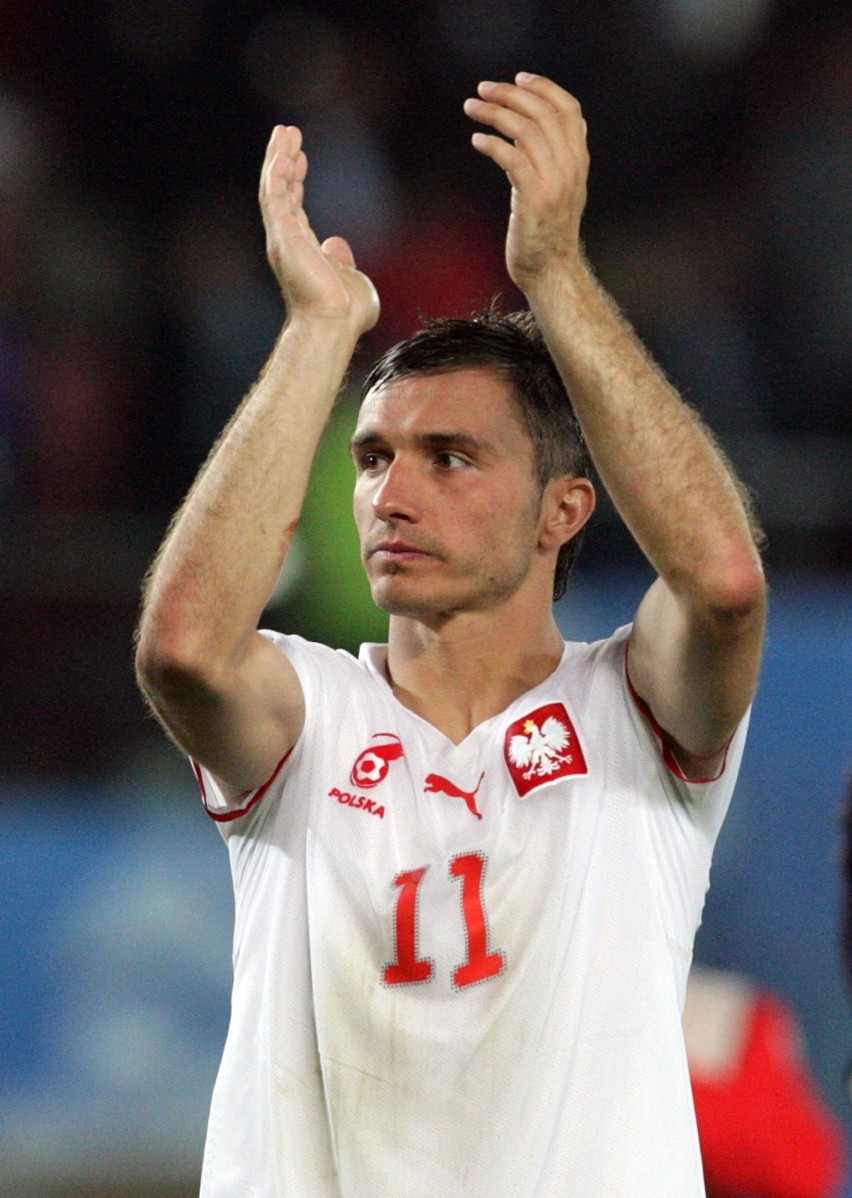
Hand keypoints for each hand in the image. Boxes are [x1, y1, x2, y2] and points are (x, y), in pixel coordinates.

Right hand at [259, 125, 379, 334]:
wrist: (335, 324)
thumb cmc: (346, 313)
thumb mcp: (352, 278)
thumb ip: (344, 260)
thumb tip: (337, 243)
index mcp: (303, 250)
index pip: (295, 208)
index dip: (296, 181)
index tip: (300, 157)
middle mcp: (288, 242)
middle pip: (281, 192)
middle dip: (283, 162)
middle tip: (286, 134)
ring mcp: (283, 239)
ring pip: (275, 190)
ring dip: (278, 159)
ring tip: (284, 132)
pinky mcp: (283, 235)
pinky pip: (275, 196)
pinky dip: (277, 172)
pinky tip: (285, 151)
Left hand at [464, 74, 588, 291]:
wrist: (552, 272)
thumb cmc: (546, 234)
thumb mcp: (555, 190)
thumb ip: (547, 159)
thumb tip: (525, 132)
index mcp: (579, 161)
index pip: (569, 109)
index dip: (544, 88)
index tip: (518, 78)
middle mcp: (571, 167)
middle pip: (543, 112)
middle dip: (510, 94)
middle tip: (481, 89)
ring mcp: (554, 182)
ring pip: (525, 129)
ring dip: (494, 113)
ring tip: (471, 108)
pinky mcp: (534, 198)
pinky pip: (512, 157)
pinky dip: (492, 143)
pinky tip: (477, 140)